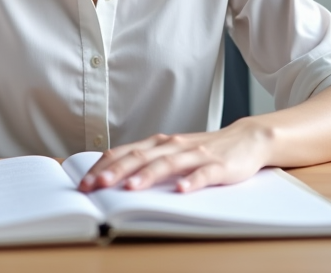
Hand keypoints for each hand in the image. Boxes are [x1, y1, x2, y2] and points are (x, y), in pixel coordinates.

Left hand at [78, 119, 272, 193]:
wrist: (245, 139)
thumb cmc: (202, 150)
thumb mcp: (171, 153)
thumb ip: (147, 162)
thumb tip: (112, 178)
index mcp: (159, 144)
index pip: (124, 152)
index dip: (103, 167)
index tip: (84, 183)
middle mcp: (173, 145)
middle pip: (140, 157)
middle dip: (116, 172)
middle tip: (97, 186)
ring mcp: (196, 154)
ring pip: (168, 164)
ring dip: (147, 176)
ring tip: (131, 188)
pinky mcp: (218, 165)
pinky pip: (202, 174)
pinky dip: (191, 182)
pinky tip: (180, 191)